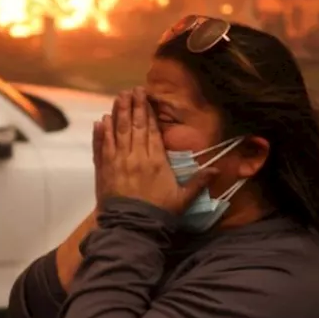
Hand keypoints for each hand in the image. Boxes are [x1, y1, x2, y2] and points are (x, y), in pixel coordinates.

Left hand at [95, 88, 216, 214]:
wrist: (133, 228)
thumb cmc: (159, 214)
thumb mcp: (183, 199)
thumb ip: (199, 182)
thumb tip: (218, 169)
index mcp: (156, 161)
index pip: (151, 130)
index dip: (148, 112)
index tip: (145, 96)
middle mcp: (135, 157)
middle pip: (134, 126)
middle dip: (133, 106)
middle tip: (131, 90)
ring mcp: (117, 162)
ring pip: (117, 132)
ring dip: (117, 113)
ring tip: (118, 98)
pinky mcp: (104, 171)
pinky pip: (101, 147)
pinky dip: (100, 134)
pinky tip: (100, 121)